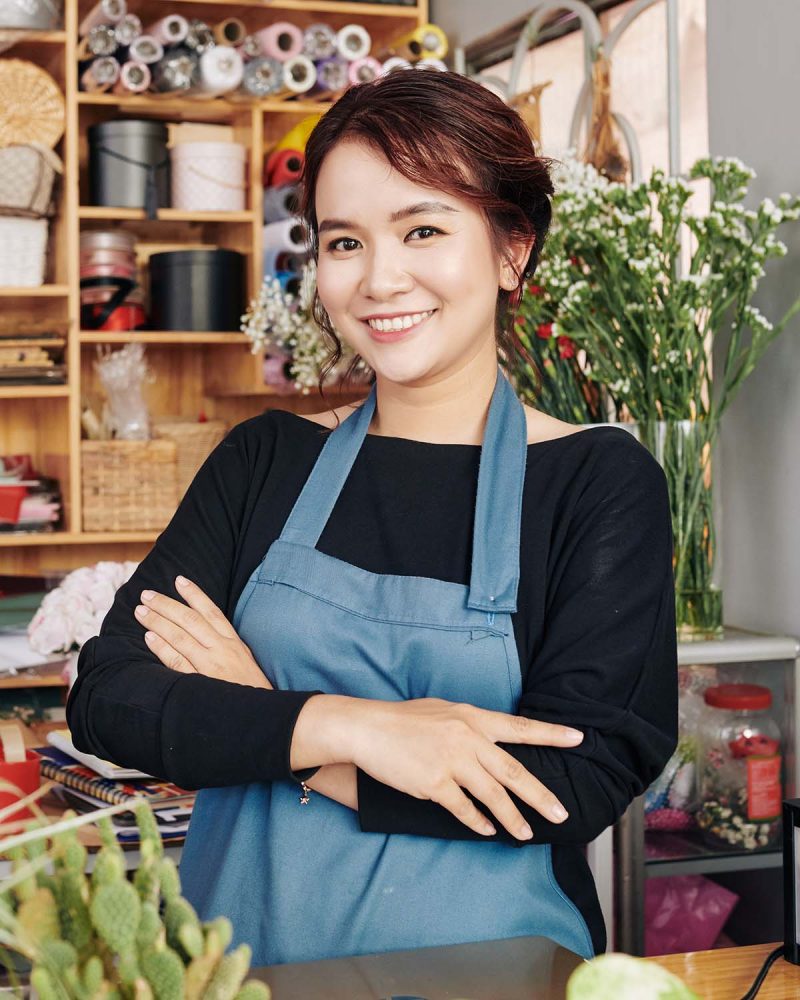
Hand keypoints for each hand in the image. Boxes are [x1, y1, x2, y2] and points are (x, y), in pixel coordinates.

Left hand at [134, 576, 271, 689]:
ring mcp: (211, 666)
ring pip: (180, 637)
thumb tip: (207, 633)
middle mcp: (222, 650)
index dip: (195, 594)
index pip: (212, 612)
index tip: (179, 580)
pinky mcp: (201, 683)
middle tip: (147, 595)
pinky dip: (162, 648)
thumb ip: (227, 646)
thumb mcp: (246, 662)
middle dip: (166, 605)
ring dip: (158, 622)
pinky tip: (148, 638)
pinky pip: (177, 662)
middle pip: (190, 620)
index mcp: (234, 643)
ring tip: (141, 611)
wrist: (263, 717)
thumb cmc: (252, 692)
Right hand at [348, 698, 583, 840]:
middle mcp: (467, 737)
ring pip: (493, 794)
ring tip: (525, 834)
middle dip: (540, 796)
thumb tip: (490, 741)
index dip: (550, 734)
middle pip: (513, 771)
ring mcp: (451, 760)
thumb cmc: (404, 720)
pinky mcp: (434, 782)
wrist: (368, 728)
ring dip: (511, 817)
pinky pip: (463, 808)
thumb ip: (470, 726)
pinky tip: (487, 830)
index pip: (520, 727)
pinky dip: (477, 821)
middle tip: (561, 815)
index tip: (577, 738)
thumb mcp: (444, 711)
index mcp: (473, 717)